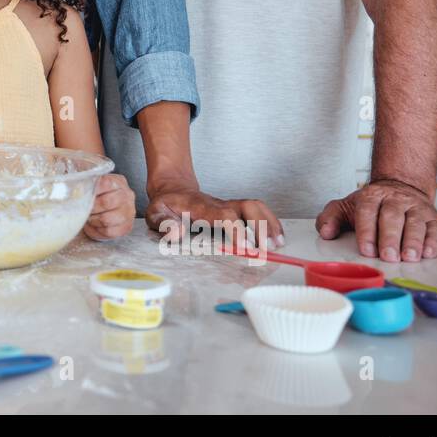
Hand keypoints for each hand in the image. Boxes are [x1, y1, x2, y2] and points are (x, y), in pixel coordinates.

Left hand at [84, 174, 134, 239]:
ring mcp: (128, 212)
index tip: (81, 194)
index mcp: (118, 182)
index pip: (106, 183)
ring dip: (93, 220)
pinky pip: (108, 231)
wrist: (108, 209)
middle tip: (83, 208)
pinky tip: (94, 225)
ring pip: (106, 219)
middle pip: (106, 202)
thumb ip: (85, 184)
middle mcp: (127, 196)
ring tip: (88, 217)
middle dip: (90, 208)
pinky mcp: (126, 227)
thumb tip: (75, 189)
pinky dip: (97, 230)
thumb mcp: (94, 185)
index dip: (91, 190)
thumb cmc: (98, 196)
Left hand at [144, 185, 283, 250]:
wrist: (173, 188)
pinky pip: (257, 210)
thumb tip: (176, 233)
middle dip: (262, 226)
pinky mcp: (235, 208)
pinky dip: (270, 221)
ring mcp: (229, 204)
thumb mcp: (156, 213)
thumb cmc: (166, 204)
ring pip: (256, 206)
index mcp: (201, 207)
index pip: (224, 216)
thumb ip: (164, 224)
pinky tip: (278, 236)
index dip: (237, 230)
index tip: (247, 247)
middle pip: (247, 207)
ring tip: (280, 243)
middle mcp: (219, 204)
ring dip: (270, 223)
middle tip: (270, 247)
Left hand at [316, 179, 436, 261]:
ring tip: (409, 257)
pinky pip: (435, 228)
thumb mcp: (347, 207)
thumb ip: (331, 217)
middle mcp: (396, 200)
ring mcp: (416, 207)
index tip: (366, 250)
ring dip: (413, 241)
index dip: (367, 231)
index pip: (367, 212)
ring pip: (415, 223)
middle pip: (392, 217)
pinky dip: (433, 241)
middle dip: (390, 238)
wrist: (401, 186)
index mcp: (372, 196)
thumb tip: (325, 232)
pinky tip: (428, 252)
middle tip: (388, 256)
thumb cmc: (372, 205)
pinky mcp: (433, 217)